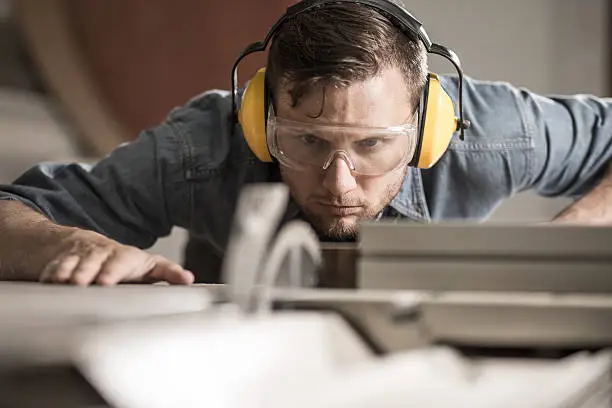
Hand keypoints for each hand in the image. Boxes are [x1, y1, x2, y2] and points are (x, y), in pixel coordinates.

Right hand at [38, 228, 193, 285]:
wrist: (87, 246)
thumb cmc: (124, 263)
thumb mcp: (149, 266)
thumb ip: (168, 273)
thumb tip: (190, 280)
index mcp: (125, 257)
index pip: (122, 261)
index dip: (114, 270)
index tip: (106, 282)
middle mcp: (102, 254)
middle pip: (95, 261)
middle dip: (91, 272)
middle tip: (87, 284)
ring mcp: (81, 257)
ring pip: (74, 263)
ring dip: (70, 273)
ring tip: (67, 284)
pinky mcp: (62, 261)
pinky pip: (55, 266)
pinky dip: (51, 273)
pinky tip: (49, 282)